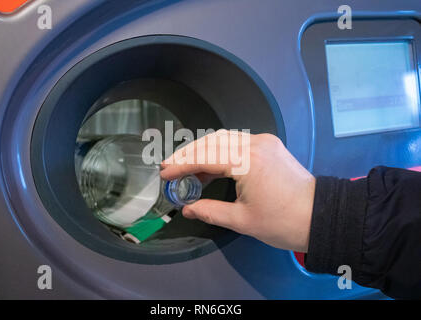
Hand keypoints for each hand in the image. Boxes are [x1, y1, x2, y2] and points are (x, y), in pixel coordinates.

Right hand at [160, 130, 315, 251]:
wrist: (321, 217)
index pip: (205, 156)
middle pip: (211, 141)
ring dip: (202, 150)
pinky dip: (218, 151)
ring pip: (223, 138)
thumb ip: (209, 211)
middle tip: (169, 167)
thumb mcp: (242, 220)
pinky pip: (237, 142)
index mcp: (248, 161)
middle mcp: (255, 144)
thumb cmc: (284, 221)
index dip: (181, 165)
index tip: (165, 173)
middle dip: (187, 154)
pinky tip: (208, 165)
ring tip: (184, 166)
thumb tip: (187, 208)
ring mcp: (264, 142)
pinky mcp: (270, 146)